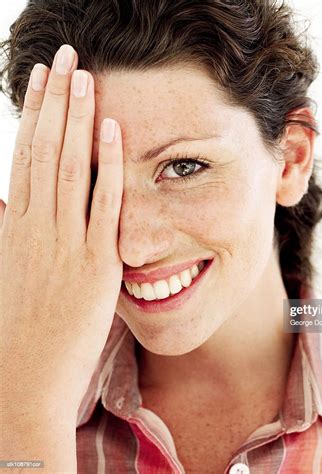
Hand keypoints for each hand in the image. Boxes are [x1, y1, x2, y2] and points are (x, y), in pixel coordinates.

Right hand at [0, 44, 123, 416]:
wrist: (24, 382)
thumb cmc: (18, 333)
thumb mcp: (10, 274)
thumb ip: (11, 234)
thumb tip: (5, 202)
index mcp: (15, 229)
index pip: (25, 157)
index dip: (33, 115)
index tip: (41, 79)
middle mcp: (34, 227)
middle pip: (44, 150)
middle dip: (55, 100)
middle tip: (65, 57)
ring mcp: (64, 244)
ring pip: (69, 167)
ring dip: (77, 118)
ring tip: (85, 75)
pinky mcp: (95, 264)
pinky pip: (103, 205)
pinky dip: (108, 167)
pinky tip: (113, 132)